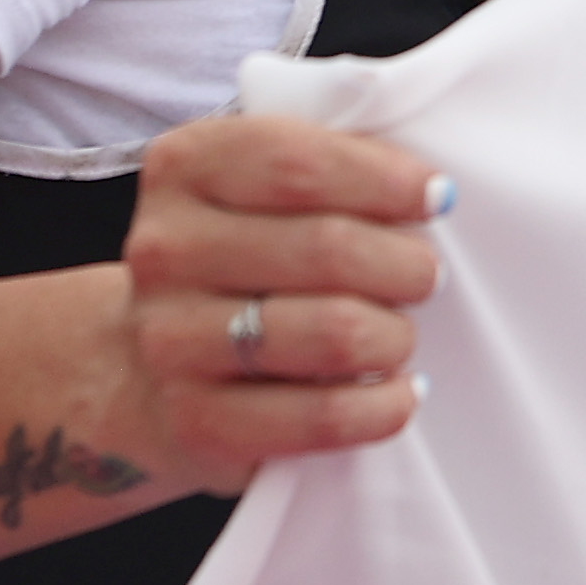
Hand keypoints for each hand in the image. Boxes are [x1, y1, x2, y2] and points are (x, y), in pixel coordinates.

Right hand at [120, 111, 443, 489]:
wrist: (148, 369)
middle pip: (328, 248)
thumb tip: (432, 191)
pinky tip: (397, 392)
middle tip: (424, 276)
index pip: (300, 164)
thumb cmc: (243, 259)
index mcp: (184, 167)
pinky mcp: (198, 420)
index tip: (437, 197)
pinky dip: (384, 406)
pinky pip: (324, 415)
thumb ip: (334, 167)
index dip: (387, 180)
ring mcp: (173, 339)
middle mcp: (166, 250)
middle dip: (405, 264)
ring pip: (335, 332)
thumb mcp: (265, 188)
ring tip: (398, 336)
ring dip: (395, 335)